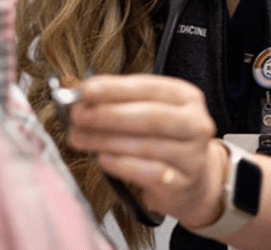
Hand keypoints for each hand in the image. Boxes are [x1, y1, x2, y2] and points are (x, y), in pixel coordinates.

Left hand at [66, 73, 227, 226]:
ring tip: (80, 137)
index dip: (114, 87)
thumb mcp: (147, 110)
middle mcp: (195, 123)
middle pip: (149, 116)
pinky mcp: (183, 183)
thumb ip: (115, 99)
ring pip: (146, 145)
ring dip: (106, 140)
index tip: (85, 90)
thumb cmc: (162, 137)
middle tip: (78, 115)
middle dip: (108, 114)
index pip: (148, 86)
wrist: (192, 180)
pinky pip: (150, 173)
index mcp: (186, 96)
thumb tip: (75, 89)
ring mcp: (193, 155)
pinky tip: (102, 158)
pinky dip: (122, 164)